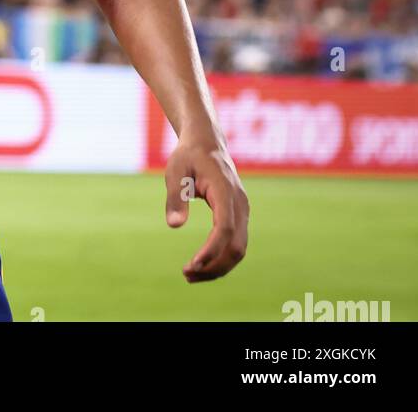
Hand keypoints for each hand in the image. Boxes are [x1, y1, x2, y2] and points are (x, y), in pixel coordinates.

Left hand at [164, 136, 248, 281]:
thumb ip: (175, 197)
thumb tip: (174, 226)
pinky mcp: (239, 216)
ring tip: (190, 275)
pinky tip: (202, 264)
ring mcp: (242, 210)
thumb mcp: (175, 170)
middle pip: (236, 246)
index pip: (224, 228)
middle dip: (214, 266)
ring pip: (239, 249)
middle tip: (186, 275)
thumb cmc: (188, 155)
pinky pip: (236, 243)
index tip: (191, 265)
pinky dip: (221, 258)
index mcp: (225, 191)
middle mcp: (239, 203)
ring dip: (218, 267)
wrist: (207, 142)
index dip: (211, 250)